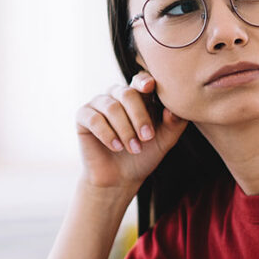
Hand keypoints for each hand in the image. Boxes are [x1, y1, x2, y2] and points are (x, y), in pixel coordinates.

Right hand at [74, 72, 186, 190]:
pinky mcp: (83, 116)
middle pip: (128, 94)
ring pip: (112, 107)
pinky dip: (107, 134)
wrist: (120, 178)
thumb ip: (173, 124)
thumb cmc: (144, 156)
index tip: (150, 88)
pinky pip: (94, 119)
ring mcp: (99, 104)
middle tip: (147, 138)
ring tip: (134, 149)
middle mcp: (117, 95)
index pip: (141, 80)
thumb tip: (174, 109)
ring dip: (125, 130)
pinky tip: (117, 147)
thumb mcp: (164, 141)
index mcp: (138, 96)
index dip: (144, 81)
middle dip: (139, 117)